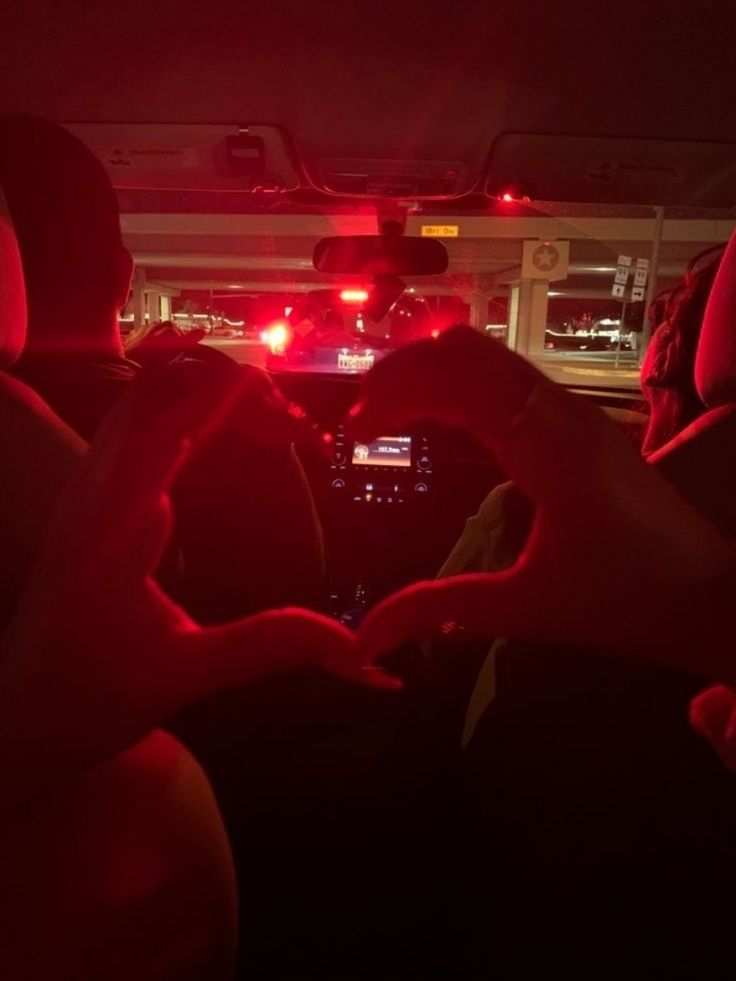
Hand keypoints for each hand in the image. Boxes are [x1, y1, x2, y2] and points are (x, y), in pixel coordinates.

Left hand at [0, 360, 397, 806]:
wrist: (23, 711)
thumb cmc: (94, 698)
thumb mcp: (187, 676)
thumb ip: (270, 645)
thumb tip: (361, 645)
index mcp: (110, 529)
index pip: (168, 424)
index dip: (233, 400)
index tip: (295, 415)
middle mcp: (91, 494)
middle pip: (154, 391)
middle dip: (229, 388)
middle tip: (294, 427)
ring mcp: (85, 490)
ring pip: (141, 399)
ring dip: (208, 394)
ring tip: (275, 428)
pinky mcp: (91, 496)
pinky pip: (135, 424)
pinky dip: (188, 410)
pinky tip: (228, 435)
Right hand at [349, 327, 735, 683]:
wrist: (714, 597)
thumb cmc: (628, 602)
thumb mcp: (527, 608)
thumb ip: (441, 612)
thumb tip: (365, 638)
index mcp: (546, 445)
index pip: (455, 377)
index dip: (394, 389)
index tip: (354, 431)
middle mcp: (561, 414)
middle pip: (467, 351)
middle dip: (404, 371)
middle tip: (361, 417)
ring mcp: (577, 415)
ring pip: (492, 360)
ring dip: (434, 375)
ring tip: (389, 413)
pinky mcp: (584, 428)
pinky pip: (511, 383)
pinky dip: (464, 388)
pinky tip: (442, 422)